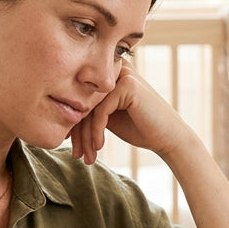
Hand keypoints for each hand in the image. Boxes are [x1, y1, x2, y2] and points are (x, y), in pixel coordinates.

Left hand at [69, 63, 195, 164]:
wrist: (169, 138)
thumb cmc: (140, 128)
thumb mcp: (108, 118)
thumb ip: (90, 110)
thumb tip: (59, 115)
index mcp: (109, 74)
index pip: (80, 98)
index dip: (73, 124)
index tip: (71, 146)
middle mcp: (114, 69)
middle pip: (82, 101)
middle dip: (78, 133)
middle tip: (77, 156)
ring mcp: (122, 74)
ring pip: (89, 107)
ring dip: (86, 137)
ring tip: (87, 157)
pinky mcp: (127, 85)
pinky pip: (101, 111)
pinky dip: (97, 131)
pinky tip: (100, 147)